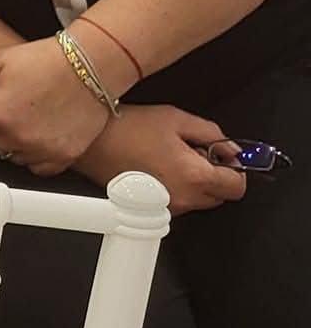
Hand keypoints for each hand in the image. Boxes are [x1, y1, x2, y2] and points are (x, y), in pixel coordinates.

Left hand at [0, 36, 111, 173]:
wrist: (90, 65)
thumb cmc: (47, 60)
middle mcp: (19, 136)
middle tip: (12, 111)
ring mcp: (43, 149)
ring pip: (14, 158)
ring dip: (15, 144)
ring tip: (29, 121)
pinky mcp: (65, 157)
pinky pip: (39, 170)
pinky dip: (37, 158)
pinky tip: (41, 138)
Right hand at [74, 105, 247, 217]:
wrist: (88, 141)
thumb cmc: (126, 127)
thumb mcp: (176, 118)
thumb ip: (213, 133)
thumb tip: (231, 149)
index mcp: (195, 176)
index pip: (238, 186)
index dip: (235, 168)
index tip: (224, 155)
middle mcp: (185, 197)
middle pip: (220, 195)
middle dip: (214, 174)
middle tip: (192, 151)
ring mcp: (169, 207)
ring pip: (199, 200)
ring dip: (195, 182)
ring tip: (169, 157)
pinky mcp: (153, 209)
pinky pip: (179, 201)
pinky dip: (176, 187)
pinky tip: (157, 166)